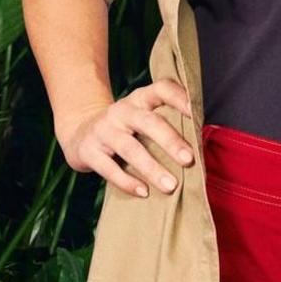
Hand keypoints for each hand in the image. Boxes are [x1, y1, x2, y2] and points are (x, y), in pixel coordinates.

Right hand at [59, 80, 199, 197]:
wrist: (79, 134)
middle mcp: (121, 111)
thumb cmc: (124, 130)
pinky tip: (144, 192)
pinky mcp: (89, 151)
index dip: (178, 97)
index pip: (160, 89)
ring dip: (152, 168)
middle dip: (170, 141)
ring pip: (130, 148)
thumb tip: (201, 147)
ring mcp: (103, 130)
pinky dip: (127, 182)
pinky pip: (109, 168)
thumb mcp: (141, 119)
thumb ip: (165, 126)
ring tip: (171, 186)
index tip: (194, 112)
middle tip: (189, 160)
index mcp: (139, 100)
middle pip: (148, 122)